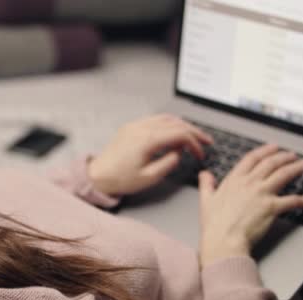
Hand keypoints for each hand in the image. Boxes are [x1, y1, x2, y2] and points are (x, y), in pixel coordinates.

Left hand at [88, 114, 212, 195]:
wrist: (97, 176)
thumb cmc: (120, 179)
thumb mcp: (149, 177)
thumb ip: (169, 163)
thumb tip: (179, 153)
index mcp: (147, 139)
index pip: (180, 134)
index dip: (195, 143)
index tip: (200, 153)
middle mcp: (141, 128)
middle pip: (176, 122)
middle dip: (193, 131)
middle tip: (205, 140)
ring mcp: (135, 125)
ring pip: (165, 118)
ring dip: (181, 125)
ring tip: (191, 137)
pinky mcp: (130, 127)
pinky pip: (154, 120)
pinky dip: (168, 124)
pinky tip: (172, 133)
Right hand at [198, 144, 302, 266]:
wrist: (223, 239)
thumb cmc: (214, 224)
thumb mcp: (205, 200)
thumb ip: (206, 184)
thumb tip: (205, 175)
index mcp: (234, 180)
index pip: (252, 158)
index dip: (264, 151)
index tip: (272, 147)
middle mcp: (250, 183)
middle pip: (271, 163)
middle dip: (284, 156)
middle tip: (292, 155)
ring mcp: (262, 193)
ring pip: (284, 174)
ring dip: (297, 168)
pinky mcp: (273, 207)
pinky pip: (294, 200)